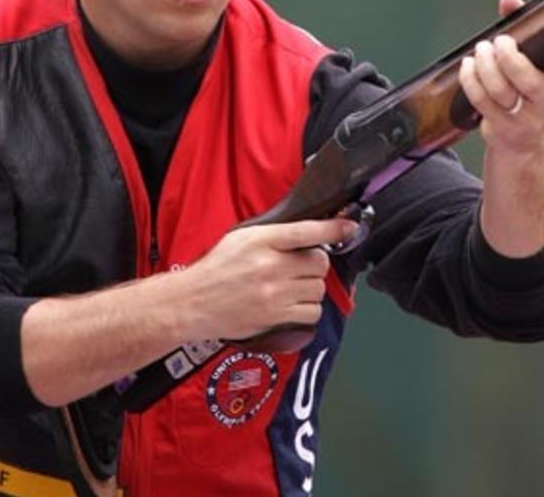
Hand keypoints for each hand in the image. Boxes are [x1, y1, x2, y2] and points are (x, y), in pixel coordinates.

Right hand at [170, 219, 355, 341]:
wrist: (193, 303)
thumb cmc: (216, 269)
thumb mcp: (241, 238)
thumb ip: (274, 234)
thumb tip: (308, 232)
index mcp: (260, 240)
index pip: (306, 231)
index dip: (333, 229)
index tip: (350, 227)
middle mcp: (270, 266)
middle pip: (319, 262)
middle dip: (315, 264)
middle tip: (301, 267)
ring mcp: (274, 293)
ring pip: (318, 288)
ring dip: (312, 287)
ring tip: (293, 286)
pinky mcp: (275, 316)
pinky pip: (312, 312)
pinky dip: (308, 308)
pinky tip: (293, 304)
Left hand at [457, 0, 543, 155]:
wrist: (524, 145)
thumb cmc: (530, 98)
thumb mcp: (539, 69)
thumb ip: (527, 32)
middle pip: (526, 78)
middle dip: (507, 55)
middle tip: (498, 41)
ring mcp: (524, 119)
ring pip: (499, 90)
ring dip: (483, 66)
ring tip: (479, 52)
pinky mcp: (501, 128)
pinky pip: (481, 102)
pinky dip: (471, 81)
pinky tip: (469, 68)